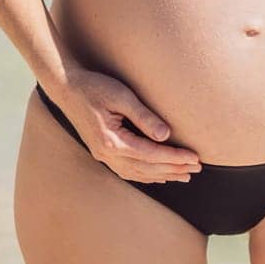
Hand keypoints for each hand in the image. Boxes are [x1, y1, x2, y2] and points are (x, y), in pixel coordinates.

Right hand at [51, 68, 202, 183]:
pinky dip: (145, 175)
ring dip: (162, 175)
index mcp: (112, 141)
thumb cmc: (95, 87)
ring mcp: (103, 156)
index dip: (175, 158)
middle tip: (197, 169)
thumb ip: (144, 117)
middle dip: (174, 169)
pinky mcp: (102, 152)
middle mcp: (106, 154)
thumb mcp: (122, 96)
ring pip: (137, 173)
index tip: (195, 158)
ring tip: (184, 176)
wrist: (67, 88)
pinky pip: (127, 170)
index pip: (151, 154)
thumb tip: (166, 135)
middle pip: (146, 168)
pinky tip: (158, 176)